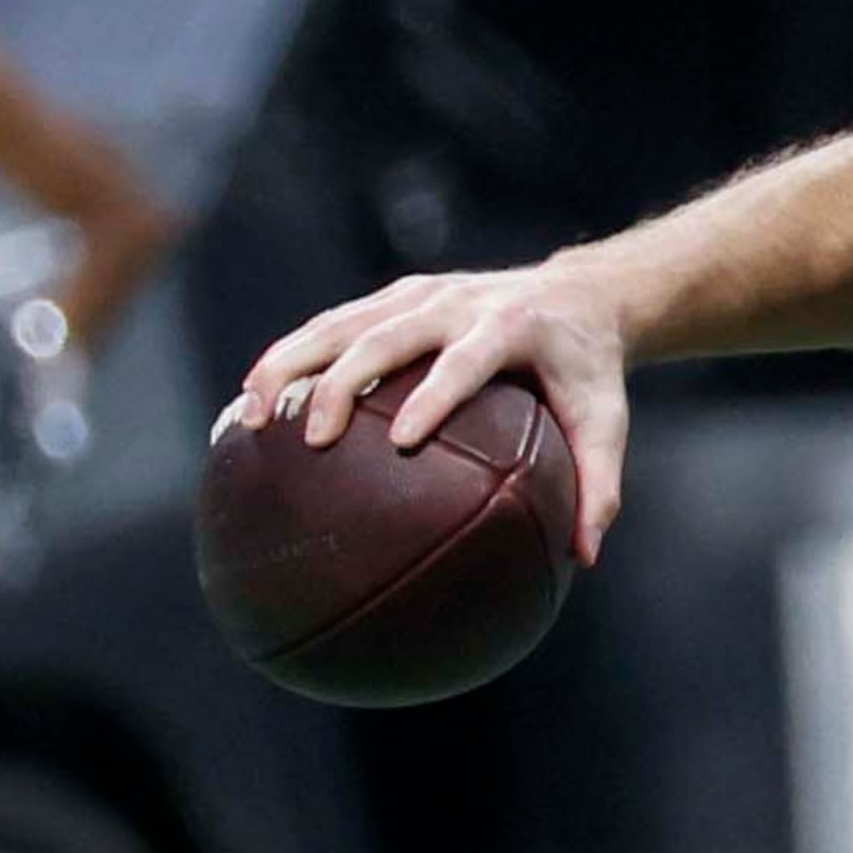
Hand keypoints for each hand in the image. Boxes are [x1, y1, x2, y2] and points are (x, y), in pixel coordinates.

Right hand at [228, 263, 635, 565]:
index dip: (436, 394)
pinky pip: (330, 326)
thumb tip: (585, 558)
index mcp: (512, 327)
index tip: (404, 440)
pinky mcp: (393, 297)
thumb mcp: (605, 421)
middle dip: (342, 383)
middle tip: (310, 441)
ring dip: (289, 366)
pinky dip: (286, 360)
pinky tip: (247, 408)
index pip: (468, 360)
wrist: (577, 293)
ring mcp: (419, 294)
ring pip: (340, 324)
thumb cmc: (588, 371)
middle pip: (386, 336)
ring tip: (247, 420)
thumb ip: (599, 485)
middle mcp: (458, 303)